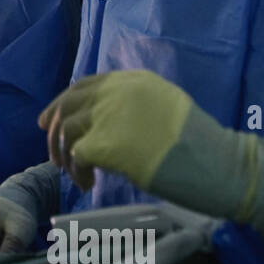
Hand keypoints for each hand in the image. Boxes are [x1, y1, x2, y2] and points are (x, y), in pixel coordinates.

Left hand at [39, 71, 192, 191]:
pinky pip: (75, 156)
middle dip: (54, 127)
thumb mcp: (165, 105)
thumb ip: (134, 105)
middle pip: (68, 104)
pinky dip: (77, 171)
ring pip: (66, 130)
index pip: (85, 86)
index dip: (63, 102)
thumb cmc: (196, 141)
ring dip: (64, 154)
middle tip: (53, 151)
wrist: (211, 161)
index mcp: (132, 81)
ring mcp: (106, 116)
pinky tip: (87, 183)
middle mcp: (114, 92)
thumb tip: (106, 121)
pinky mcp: (102, 144)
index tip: (51, 119)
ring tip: (73, 172)